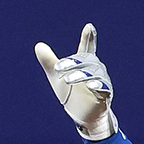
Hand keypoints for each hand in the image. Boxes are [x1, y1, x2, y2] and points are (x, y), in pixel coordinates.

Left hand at [35, 24, 117, 140]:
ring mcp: (101, 81)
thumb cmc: (71, 93)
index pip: (86, 48)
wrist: (83, 116)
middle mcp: (95, 69)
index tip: (88, 27)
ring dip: (81, 75)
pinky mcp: (106, 94)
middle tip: (57, 68)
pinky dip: (97, 85)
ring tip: (67, 79)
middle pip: (86, 61)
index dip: (88, 38)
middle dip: (72, 63)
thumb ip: (49, 61)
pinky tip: (89, 85)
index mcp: (83, 64)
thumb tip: (38, 45)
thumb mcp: (56, 77)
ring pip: (94, 73)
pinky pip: (104, 87)